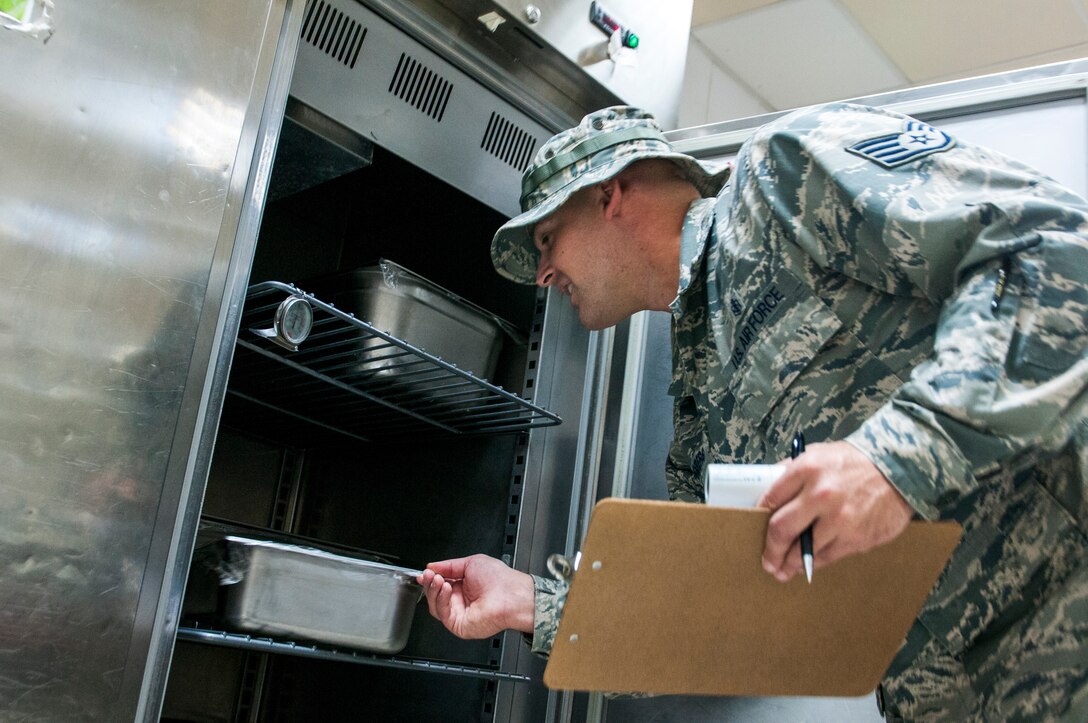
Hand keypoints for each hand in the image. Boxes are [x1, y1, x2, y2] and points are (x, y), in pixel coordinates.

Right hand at [417, 554, 534, 639]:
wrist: (511, 594)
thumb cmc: (500, 580)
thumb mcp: (470, 563)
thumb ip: (448, 565)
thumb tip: (432, 566)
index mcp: (463, 586)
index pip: (440, 585)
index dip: (430, 579)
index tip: (424, 573)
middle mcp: (460, 601)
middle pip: (435, 596)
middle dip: (430, 584)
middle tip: (429, 575)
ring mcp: (459, 614)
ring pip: (435, 606)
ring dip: (434, 591)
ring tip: (438, 580)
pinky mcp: (459, 625)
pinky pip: (442, 614)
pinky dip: (440, 600)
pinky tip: (445, 588)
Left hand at [756, 441, 913, 581]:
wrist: (899, 469)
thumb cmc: (855, 461)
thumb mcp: (819, 453)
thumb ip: (793, 471)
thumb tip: (769, 488)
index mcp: (806, 469)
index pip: (770, 499)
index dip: (759, 517)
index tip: (754, 527)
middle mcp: (820, 495)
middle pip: (782, 529)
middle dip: (770, 550)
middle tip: (766, 561)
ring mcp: (839, 519)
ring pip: (803, 550)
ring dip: (789, 564)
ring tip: (782, 570)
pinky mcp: (856, 538)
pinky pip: (827, 557)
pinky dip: (814, 562)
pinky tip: (806, 565)